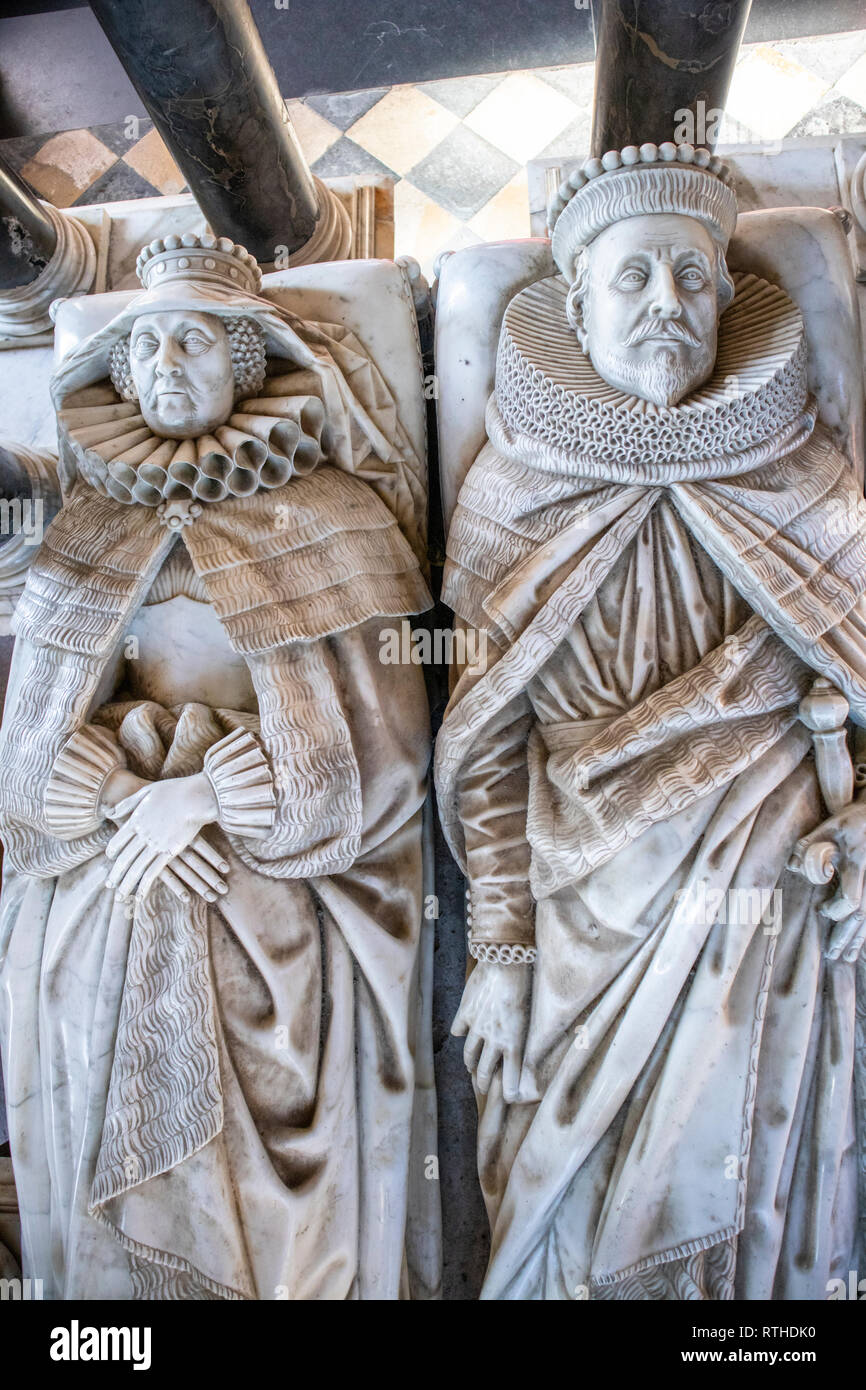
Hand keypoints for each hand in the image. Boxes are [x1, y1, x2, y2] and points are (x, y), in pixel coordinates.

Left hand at [105, 773, 225, 906]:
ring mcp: (155, 845)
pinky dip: (144, 886)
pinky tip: (139, 896)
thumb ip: (126, 804)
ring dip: (126, 885)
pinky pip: (153, 873)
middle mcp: (142, 835)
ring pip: (135, 869)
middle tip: (108, 885)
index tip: (110, 859)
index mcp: (135, 820)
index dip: (112, 852)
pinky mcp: (169, 852)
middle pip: (123, 859)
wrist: (195, 797)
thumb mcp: (145, 792)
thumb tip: (108, 812)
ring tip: (119, 897)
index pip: (117, 841)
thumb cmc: (174, 790)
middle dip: (115, 875)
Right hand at [452, 959, 533, 1102]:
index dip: (509, 1092)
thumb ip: (517, 1034)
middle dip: (484, 1084)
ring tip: (472, 1067)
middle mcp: (495, 1039)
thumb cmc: (524, 987)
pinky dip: (460, 1033)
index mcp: (514, 1042)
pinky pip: (458, 1030)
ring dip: (471, 1064)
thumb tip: (511, 1047)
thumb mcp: (527, 1015)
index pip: (510, 1078)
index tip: (509, 1099)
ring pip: (470, 1055)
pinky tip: (461, 1034)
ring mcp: (478, 1027)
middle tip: (483, 1089)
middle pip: (485, 1071)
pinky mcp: (466, 1014)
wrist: (506, 962)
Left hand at [789, 800, 865, 961]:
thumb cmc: (853, 821)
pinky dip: (863, 932)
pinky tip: (857, 946)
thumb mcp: (830, 827)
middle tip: (833, 954)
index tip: (822, 911)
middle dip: (847, 936)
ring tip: (846, 958)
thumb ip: (809, 846)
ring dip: (857, 939)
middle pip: (861, 915)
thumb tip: (791, 865)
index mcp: (858, 864)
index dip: (837, 910)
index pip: (852, 898)